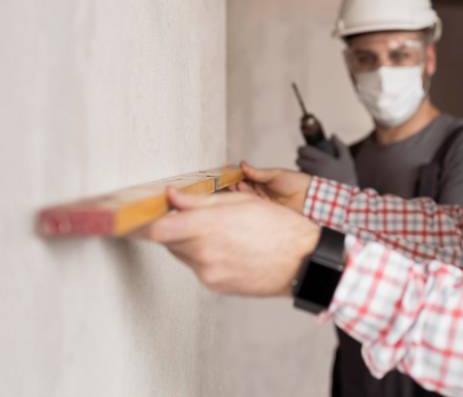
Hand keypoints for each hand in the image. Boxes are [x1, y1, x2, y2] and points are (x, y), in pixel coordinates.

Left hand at [139, 188, 320, 295]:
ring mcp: (208, 272)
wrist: (303, 261)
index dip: (145, 223)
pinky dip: (204, 257)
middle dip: (174, 228)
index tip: (140, 217)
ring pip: (182, 254)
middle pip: (167, 240)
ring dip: (189, 243)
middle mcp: (204, 252)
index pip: (158, 229)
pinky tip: (228, 249)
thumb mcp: (242, 203)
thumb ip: (201, 200)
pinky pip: (198, 268)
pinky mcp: (215, 285)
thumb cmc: (279, 227)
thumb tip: (172, 196)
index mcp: (209, 225)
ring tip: (219, 234)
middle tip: (189, 218)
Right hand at [234, 161, 311, 213]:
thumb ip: (257, 172)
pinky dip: (248, 204)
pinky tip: (243, 199)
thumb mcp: (274, 174)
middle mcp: (261, 190)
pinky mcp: (267, 212)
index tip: (228, 173)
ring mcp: (264, 201)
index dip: (237, 176)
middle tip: (231, 182)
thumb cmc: (294, 181)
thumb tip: (242, 164)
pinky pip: (255, 208)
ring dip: (242, 193)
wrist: (309, 196)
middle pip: (245, 188)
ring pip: (248, 198)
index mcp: (263, 180)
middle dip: (237, 185)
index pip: (246, 177)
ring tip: (236, 187)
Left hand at [296, 135, 357, 185]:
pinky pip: (302, 179)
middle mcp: (315, 168)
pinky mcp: (309, 186)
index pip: (304, 150)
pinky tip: (310, 178)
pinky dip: (303, 176)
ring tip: (310, 169)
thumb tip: (333, 135)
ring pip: (299, 169)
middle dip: (300, 158)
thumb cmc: (348, 177)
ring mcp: (311, 178)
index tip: (304, 150)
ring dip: (302, 168)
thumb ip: (340, 146)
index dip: (302, 149)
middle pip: (298, 160)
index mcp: (323, 159)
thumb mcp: (347, 160)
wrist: (346, 197)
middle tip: (306, 159)